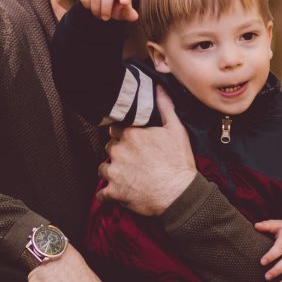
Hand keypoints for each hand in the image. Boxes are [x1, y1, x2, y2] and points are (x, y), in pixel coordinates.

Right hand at [79, 0, 137, 21]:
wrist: (102, 4)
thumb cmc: (117, 8)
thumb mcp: (123, 13)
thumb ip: (128, 14)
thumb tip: (134, 17)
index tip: (124, 3)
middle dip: (106, 8)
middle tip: (105, 19)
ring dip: (96, 10)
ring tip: (99, 15)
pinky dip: (88, 7)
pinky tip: (92, 8)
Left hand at [98, 90, 198, 215]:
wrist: (179, 194)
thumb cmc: (179, 162)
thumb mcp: (176, 130)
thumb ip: (165, 107)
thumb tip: (159, 88)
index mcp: (131, 134)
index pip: (114, 128)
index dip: (122, 134)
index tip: (129, 140)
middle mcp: (118, 151)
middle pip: (109, 147)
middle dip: (118, 151)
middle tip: (131, 158)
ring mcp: (114, 172)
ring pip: (103, 168)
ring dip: (111, 171)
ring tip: (126, 175)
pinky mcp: (114, 192)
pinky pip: (102, 193)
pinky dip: (107, 193)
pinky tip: (116, 192)